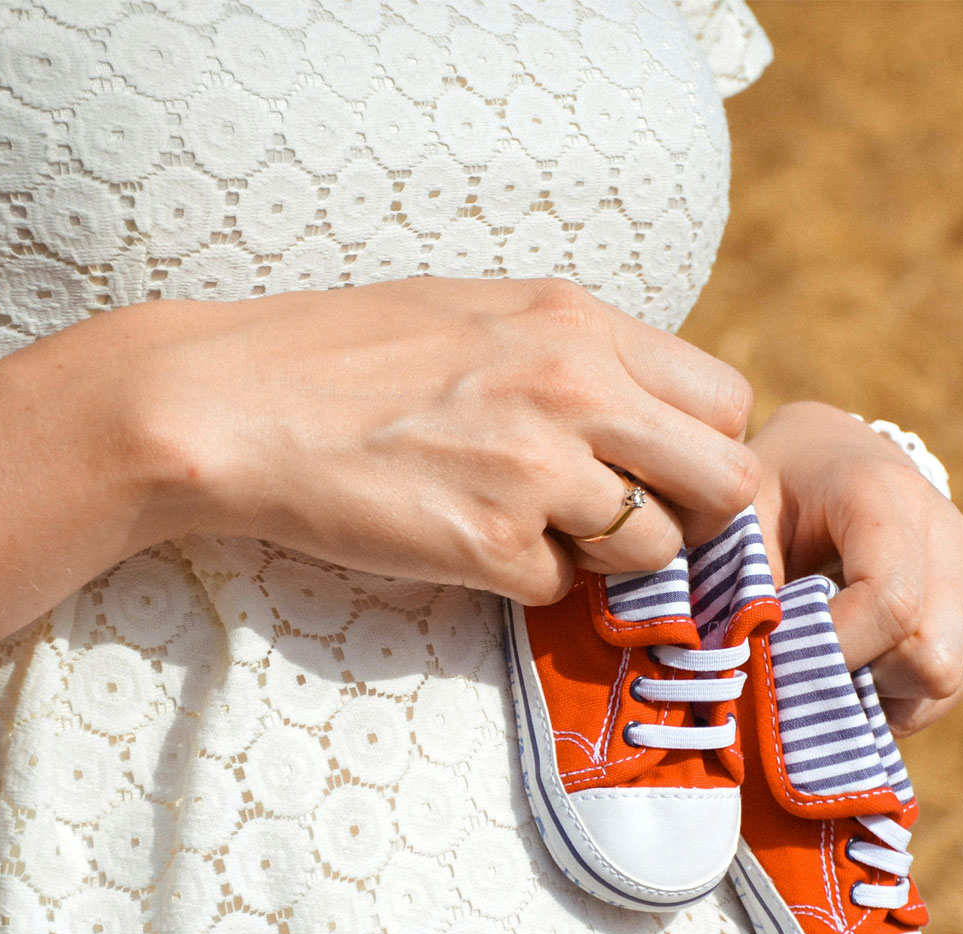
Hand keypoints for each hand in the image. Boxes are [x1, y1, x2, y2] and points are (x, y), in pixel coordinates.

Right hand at [72, 276, 755, 603]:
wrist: (233, 405)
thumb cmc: (348, 355)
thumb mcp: (483, 314)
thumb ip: (578, 353)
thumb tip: (653, 409)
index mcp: (579, 325)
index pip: (726, 398)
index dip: (708, 447)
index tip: (669, 471)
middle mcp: (577, 390)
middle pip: (729, 482)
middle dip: (697, 518)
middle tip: (644, 529)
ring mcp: (537, 471)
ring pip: (656, 551)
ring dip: (613, 561)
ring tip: (540, 533)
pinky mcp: (491, 545)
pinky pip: (563, 591)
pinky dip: (528, 583)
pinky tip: (470, 544)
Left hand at [748, 401, 962, 733]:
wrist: (833, 460)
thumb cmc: (777, 495)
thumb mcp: (741, 521)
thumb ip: (744, 588)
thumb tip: (751, 674)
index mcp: (882, 494)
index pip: (892, 603)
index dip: (838, 653)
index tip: (785, 660)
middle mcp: (949, 528)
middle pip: (931, 655)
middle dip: (862, 678)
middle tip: (809, 659)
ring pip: (946, 676)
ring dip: (883, 688)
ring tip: (837, 652)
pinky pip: (960, 680)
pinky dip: (910, 693)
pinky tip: (869, 661)